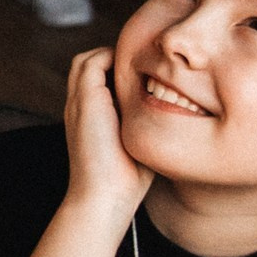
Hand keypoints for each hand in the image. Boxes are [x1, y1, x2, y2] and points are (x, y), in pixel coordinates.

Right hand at [62, 48, 153, 218]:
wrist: (104, 197)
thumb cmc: (126, 178)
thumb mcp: (137, 142)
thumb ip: (144, 123)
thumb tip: (176, 113)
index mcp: (89, 116)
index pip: (97, 80)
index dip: (119, 74)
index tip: (148, 79)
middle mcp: (79, 105)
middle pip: (89, 64)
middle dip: (115, 62)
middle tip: (146, 70)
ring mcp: (79, 101)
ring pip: (88, 59)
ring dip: (113, 59)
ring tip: (141, 70)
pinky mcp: (86, 99)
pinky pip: (94, 62)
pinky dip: (114, 60)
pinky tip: (139, 74)